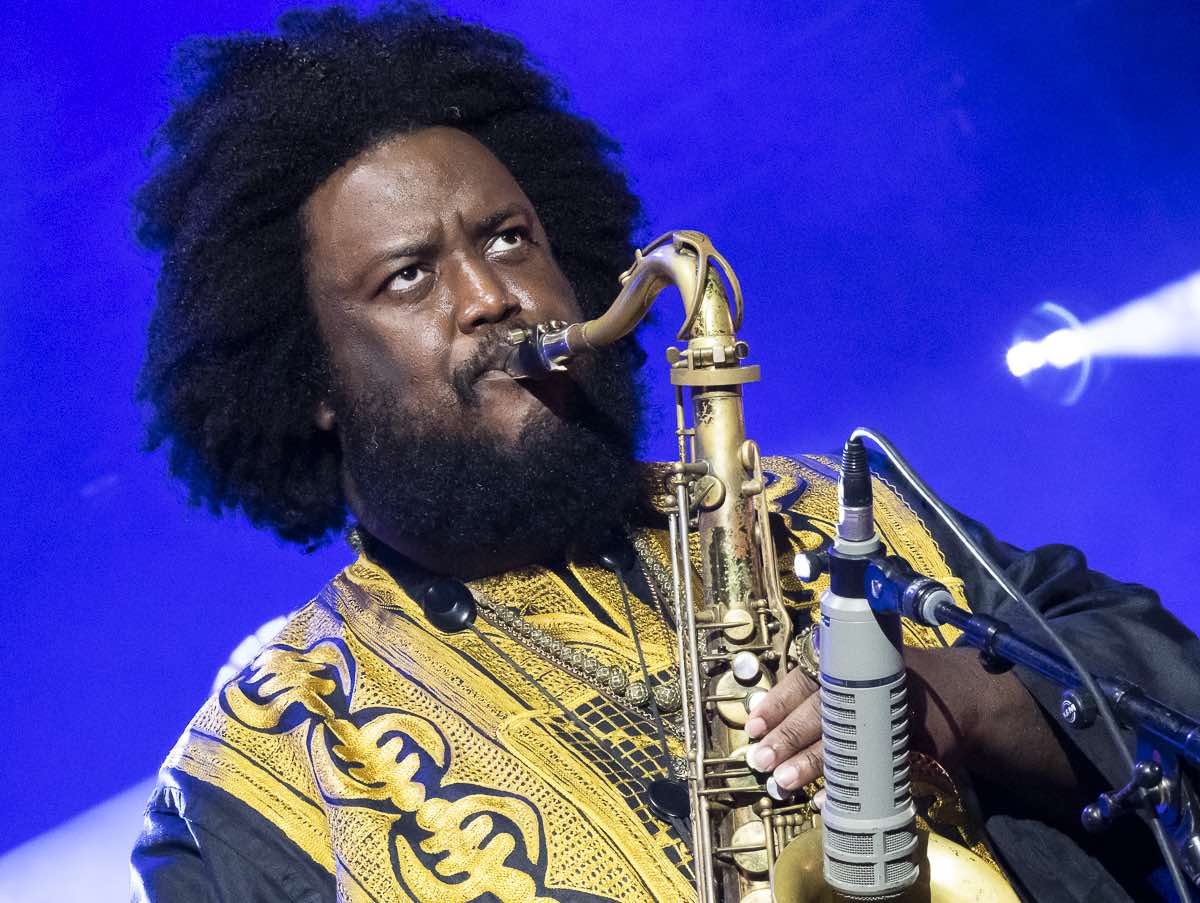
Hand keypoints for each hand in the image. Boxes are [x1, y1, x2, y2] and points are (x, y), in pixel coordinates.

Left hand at [745, 645, 1083, 814]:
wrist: (969, 697)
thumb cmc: (902, 685)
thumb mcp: (865, 673)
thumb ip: (825, 689)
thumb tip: (770, 720)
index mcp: (854, 662)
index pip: (808, 677)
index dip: (778, 701)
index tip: (753, 724)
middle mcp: (872, 682)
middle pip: (822, 710)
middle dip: (789, 736)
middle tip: (761, 759)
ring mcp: (894, 711)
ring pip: (846, 739)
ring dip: (812, 763)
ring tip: (785, 781)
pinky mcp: (917, 742)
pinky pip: (879, 767)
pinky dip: (853, 787)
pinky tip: (831, 801)